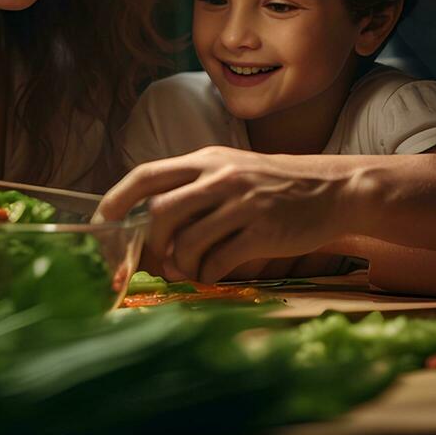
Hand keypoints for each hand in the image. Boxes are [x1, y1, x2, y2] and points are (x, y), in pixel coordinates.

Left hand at [97, 146, 364, 282]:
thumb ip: (193, 191)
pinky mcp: (263, 229)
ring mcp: (243, 202)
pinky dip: (208, 275)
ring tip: (189, 271)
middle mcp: (220, 176)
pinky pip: (218, 261)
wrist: (333, 189)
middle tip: (154, 263)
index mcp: (206, 159)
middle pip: (160, 212)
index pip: (146, 175)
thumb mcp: (231, 172)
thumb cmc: (275, 187)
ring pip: (187, 241)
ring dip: (180, 265)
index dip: (116, 201)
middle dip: (149, 244)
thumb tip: (149, 228)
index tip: (102, 226)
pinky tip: (214, 274)